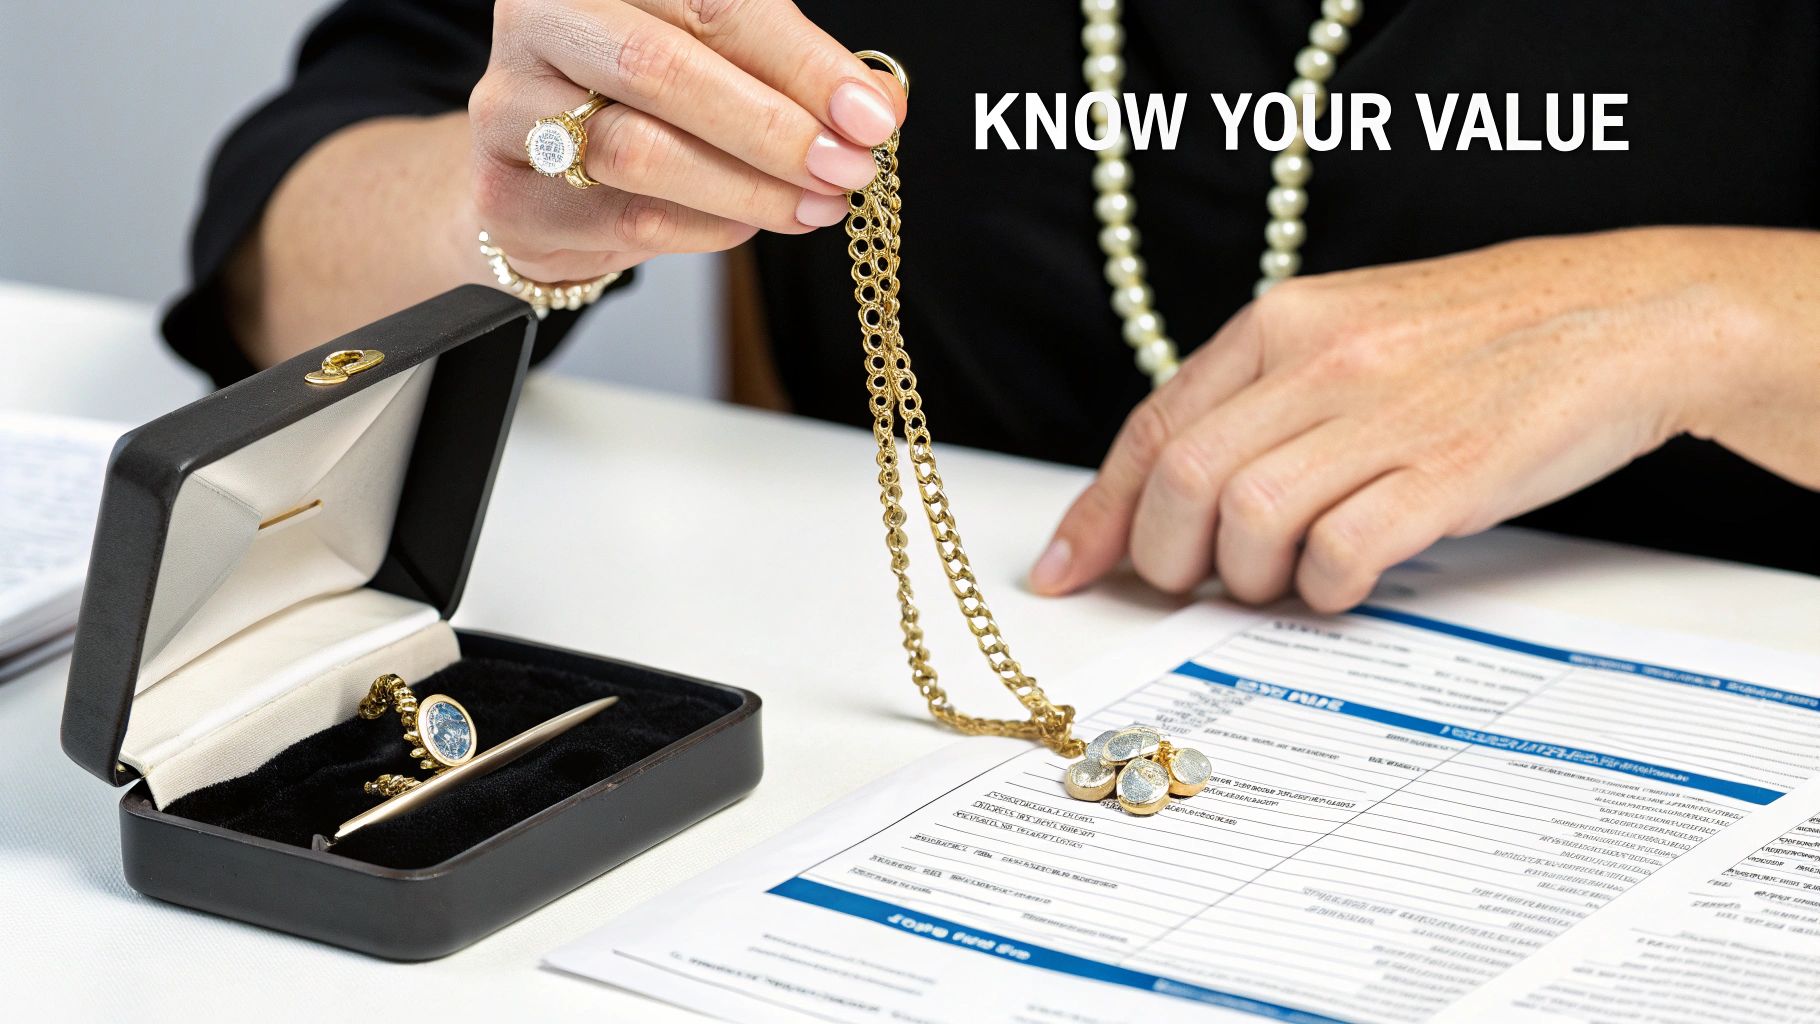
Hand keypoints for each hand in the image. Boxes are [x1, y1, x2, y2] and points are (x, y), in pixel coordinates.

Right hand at [468, 0, 905, 283]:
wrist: (543, 182)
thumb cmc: (644, 104)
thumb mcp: (721, 62)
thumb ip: (791, 72)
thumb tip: (878, 107)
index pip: (711, 1)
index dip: (800, 62)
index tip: (871, 116)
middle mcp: (540, 22)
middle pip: (663, 69)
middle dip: (774, 128)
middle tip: (846, 169)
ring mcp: (510, 107)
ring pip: (640, 151)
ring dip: (749, 187)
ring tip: (815, 206)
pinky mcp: (508, 193)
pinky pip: (626, 216)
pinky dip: (708, 227)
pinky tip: (750, 223)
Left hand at [1029, 227, 1819, 611]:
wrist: (1621, 314)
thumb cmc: (1477, 336)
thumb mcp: (1349, 333)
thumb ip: (1260, 400)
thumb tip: (1167, 493)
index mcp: (1284, 322)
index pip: (1153, 425)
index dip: (1097, 511)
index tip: (1066, 569)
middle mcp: (1322, 360)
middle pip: (1182, 478)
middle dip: (1163, 557)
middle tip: (1192, 584)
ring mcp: (1388, 414)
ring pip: (1247, 516)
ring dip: (1245, 578)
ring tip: (1276, 582)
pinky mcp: (1452, 470)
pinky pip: (1342, 550)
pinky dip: (1323, 587)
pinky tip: (1340, 583)